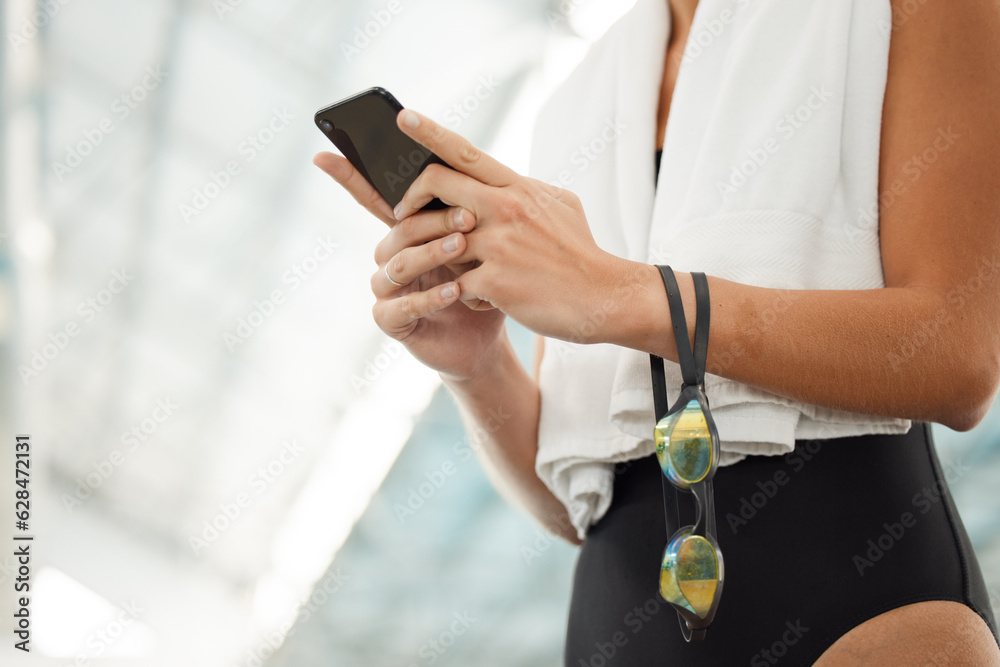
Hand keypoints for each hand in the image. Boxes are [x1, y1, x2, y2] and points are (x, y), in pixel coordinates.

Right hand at [312, 150, 505, 381]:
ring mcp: (386, 288)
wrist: (486, 339)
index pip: (373, 198)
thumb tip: (468, 164)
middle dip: (433, 220)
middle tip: (468, 217)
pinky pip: (403, 306)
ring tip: (463, 247)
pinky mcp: (389, 320)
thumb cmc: (482, 284)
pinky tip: (456, 291)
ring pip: (400, 264)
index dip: (347, 176)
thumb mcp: (480, 243)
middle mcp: (388, 255)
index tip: (322, 155)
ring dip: (432, 254)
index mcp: (405, 231)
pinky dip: (430, 298)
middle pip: (401, 229)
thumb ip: (467, 209)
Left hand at [391, 108, 634, 343]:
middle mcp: (505, 208)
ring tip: (447, 269)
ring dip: (434, 255)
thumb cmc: (581, 253)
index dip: (429, 131)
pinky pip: (456, 284)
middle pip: (437, 183)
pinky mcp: (494, 280)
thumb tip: (504, 180)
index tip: (403, 117)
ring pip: (437, 239)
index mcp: (518, 188)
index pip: (465, 151)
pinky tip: (482, 300)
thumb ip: (527, 189)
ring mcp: (497, 244)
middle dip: (409, 198)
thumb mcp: (562, 206)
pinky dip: (462, 293)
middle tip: (402, 214)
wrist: (604, 298)